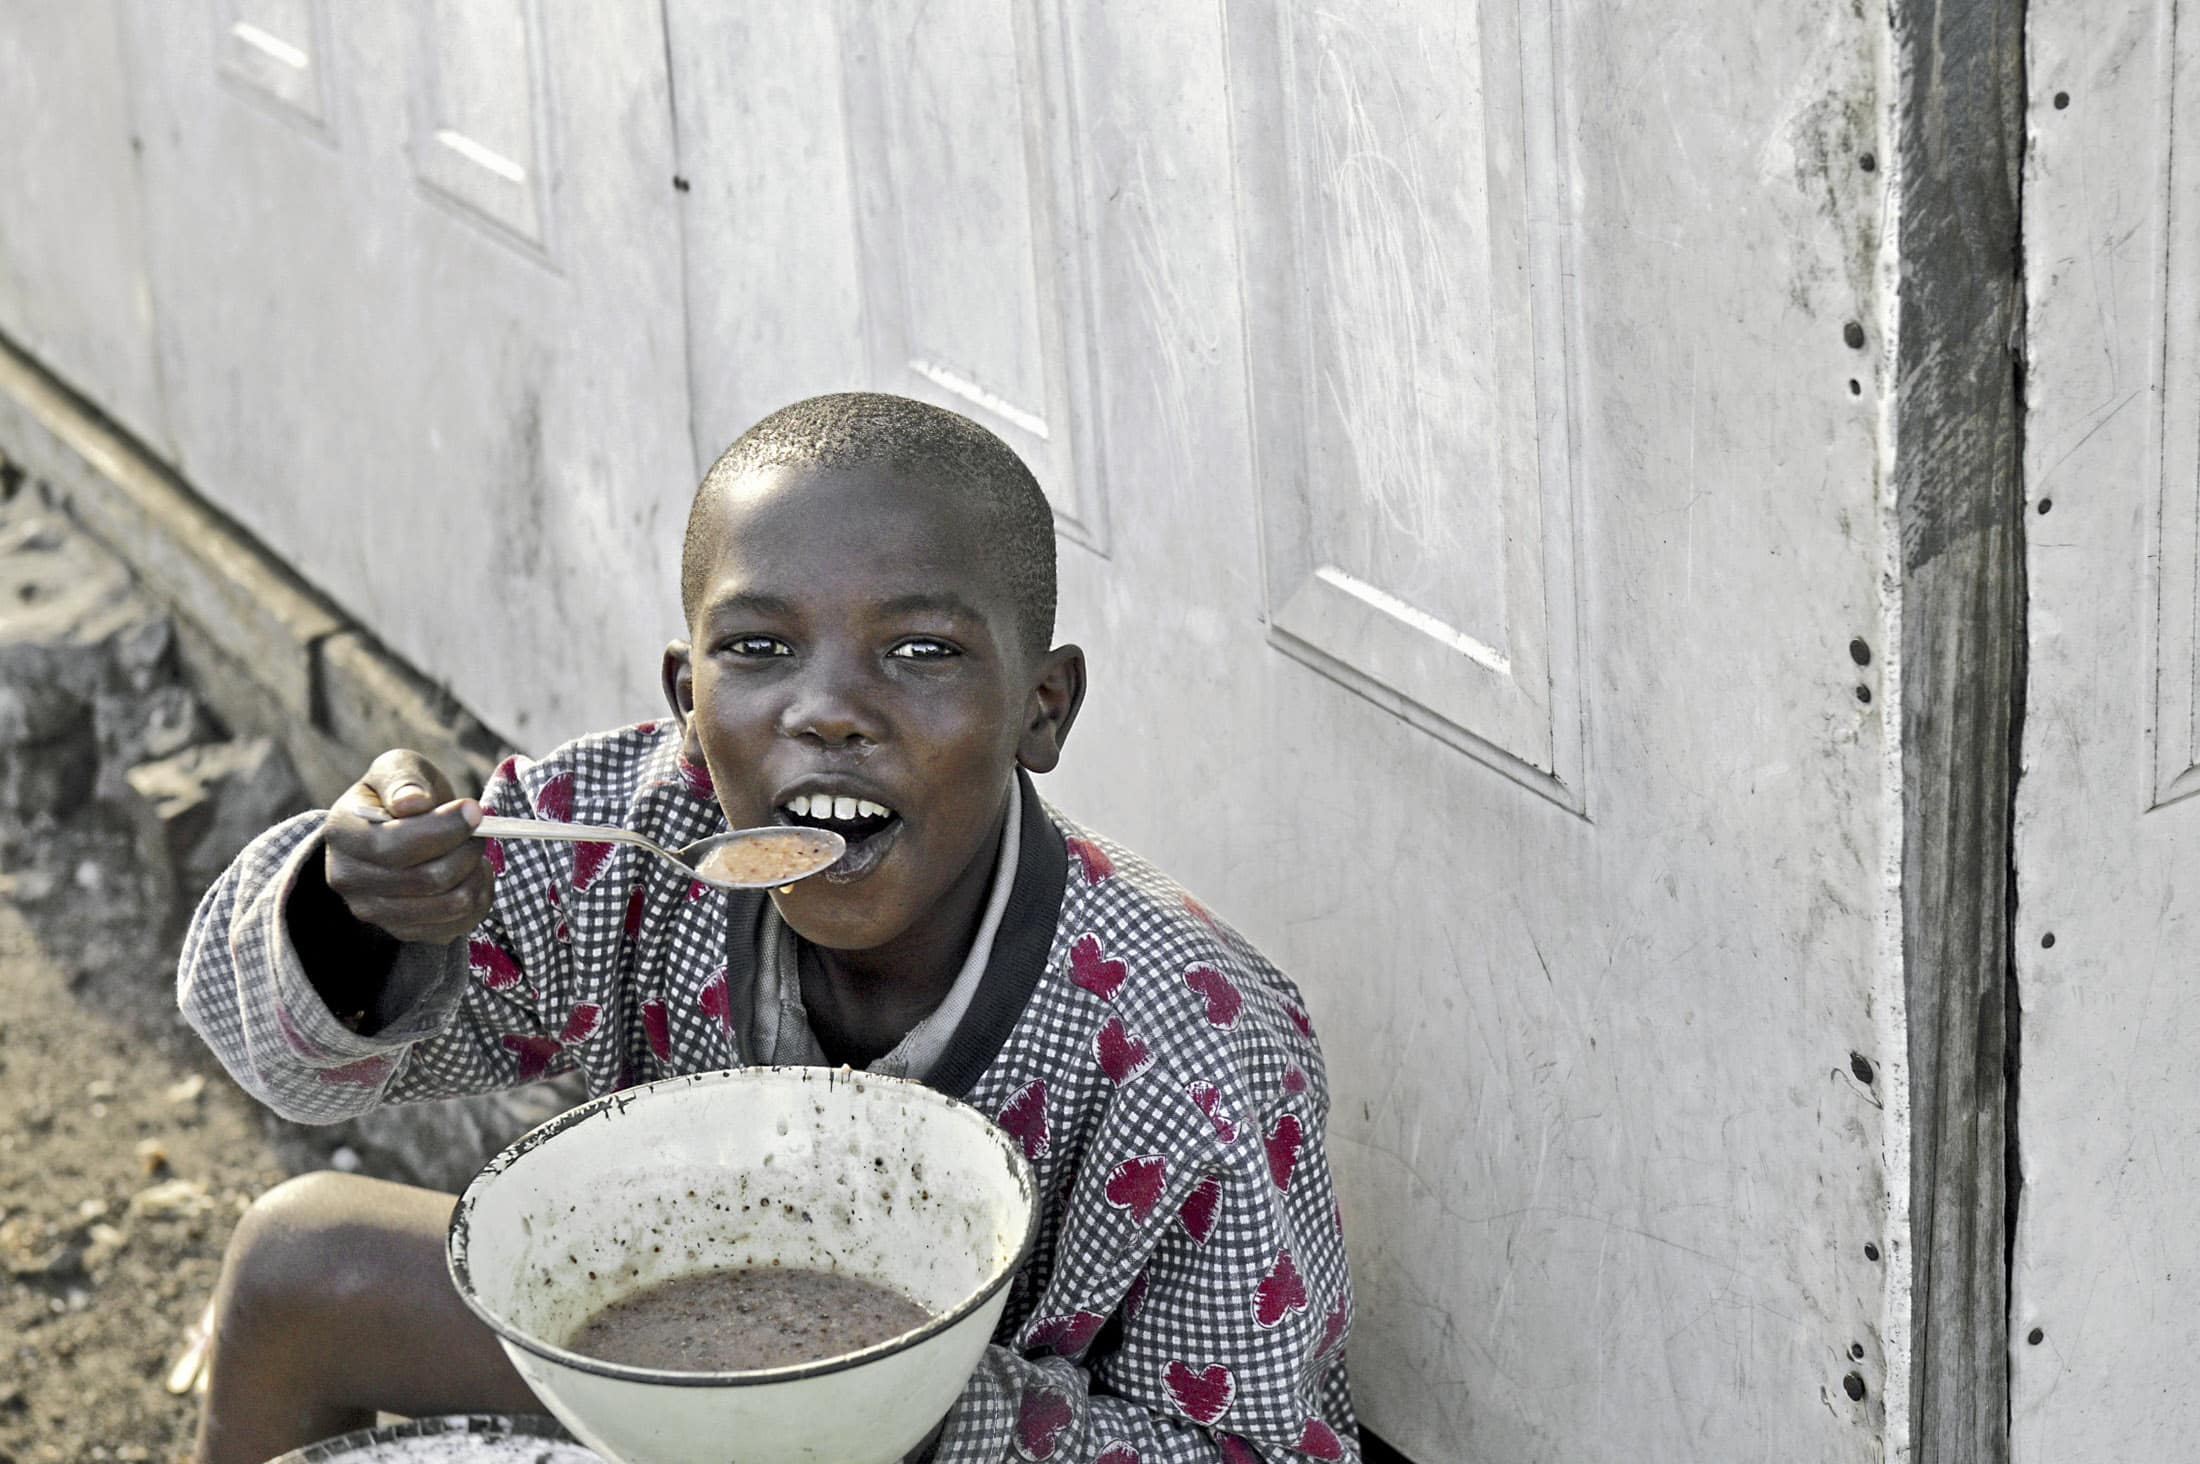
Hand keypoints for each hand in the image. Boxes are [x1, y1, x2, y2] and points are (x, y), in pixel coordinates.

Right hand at [323, 749, 491, 944]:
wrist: (394, 831)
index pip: (394, 846)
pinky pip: (460, 924)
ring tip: (474, 850)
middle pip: (428, 879)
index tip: (475, 810)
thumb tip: (413, 803)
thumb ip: (405, 780)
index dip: (443, 830)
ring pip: (450, 904)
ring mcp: (374, 912)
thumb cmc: (400, 794)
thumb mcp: (398, 770)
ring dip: (476, 873)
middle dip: (467, 850)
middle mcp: (348, 879)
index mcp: (342, 834)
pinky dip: (479, 896)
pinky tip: (471, 873)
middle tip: (479, 830)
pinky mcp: (404, 932)